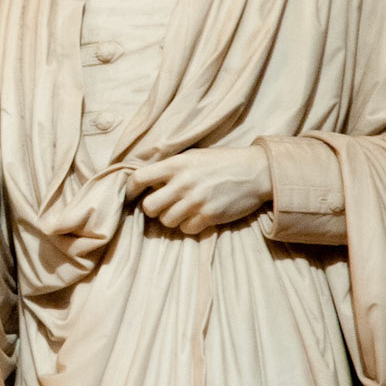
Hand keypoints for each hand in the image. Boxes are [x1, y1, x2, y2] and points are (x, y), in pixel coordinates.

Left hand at [125, 145, 271, 236]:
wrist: (255, 171)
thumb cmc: (221, 162)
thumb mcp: (193, 156)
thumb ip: (171, 168)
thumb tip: (147, 181)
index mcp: (176, 164)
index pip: (139, 178)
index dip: (130, 189)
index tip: (131, 194)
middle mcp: (183, 183)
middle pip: (149, 207)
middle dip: (152, 209)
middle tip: (161, 205)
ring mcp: (196, 201)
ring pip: (166, 221)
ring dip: (171, 218)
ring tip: (182, 209)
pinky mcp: (209, 216)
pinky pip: (186, 229)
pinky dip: (188, 225)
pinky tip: (196, 215)